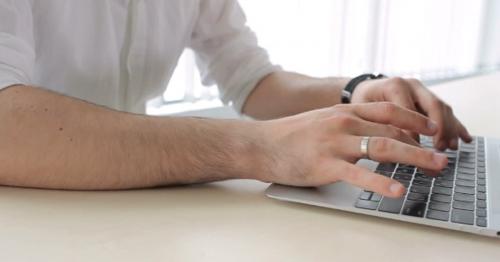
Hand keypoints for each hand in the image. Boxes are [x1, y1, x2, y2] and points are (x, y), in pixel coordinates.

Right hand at [257, 102, 447, 197]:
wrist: (260, 144)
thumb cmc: (289, 135)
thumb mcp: (322, 121)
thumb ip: (346, 125)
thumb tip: (371, 135)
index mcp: (343, 111)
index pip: (388, 111)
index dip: (414, 120)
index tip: (432, 129)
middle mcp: (343, 123)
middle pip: (393, 129)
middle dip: (422, 143)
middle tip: (442, 156)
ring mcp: (335, 144)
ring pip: (383, 147)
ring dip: (414, 157)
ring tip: (434, 167)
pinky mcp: (326, 165)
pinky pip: (360, 173)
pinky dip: (381, 182)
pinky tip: (397, 189)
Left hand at [351, 77, 471, 149]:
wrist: (364, 89)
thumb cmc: (360, 103)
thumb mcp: (363, 112)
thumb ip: (377, 126)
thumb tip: (394, 148)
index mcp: (394, 86)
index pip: (409, 111)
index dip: (413, 132)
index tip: (414, 151)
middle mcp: (411, 85)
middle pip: (433, 105)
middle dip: (440, 129)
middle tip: (439, 149)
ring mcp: (422, 90)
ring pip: (442, 108)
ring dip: (449, 129)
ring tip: (450, 148)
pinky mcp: (428, 98)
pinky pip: (445, 111)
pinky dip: (455, 125)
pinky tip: (463, 139)